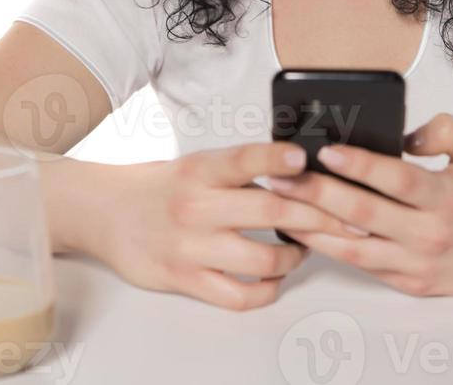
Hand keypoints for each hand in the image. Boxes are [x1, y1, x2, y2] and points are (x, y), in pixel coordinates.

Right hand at [93, 141, 353, 310]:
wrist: (106, 212)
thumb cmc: (162, 186)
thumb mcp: (197, 164)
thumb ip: (239, 169)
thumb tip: (297, 168)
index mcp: (201, 170)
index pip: (243, 160)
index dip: (275, 158)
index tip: (303, 157)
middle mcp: (196, 206)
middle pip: (269, 212)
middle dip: (316, 216)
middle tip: (345, 218)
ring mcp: (190, 247)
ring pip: (261, 259)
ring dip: (294, 256)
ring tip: (304, 249)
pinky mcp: (184, 279)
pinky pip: (238, 295)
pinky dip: (267, 289)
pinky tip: (275, 278)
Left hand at [267, 112, 452, 296]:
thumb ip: (446, 130)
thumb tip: (406, 134)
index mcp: (446, 198)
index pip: (397, 180)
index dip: (360, 165)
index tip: (327, 150)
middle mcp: (428, 235)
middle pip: (363, 214)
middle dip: (316, 192)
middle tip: (279, 173)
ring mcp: (414, 264)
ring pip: (352, 246)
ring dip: (310, 223)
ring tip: (275, 200)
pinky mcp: (405, 282)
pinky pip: (358, 263)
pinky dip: (326, 245)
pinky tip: (299, 225)